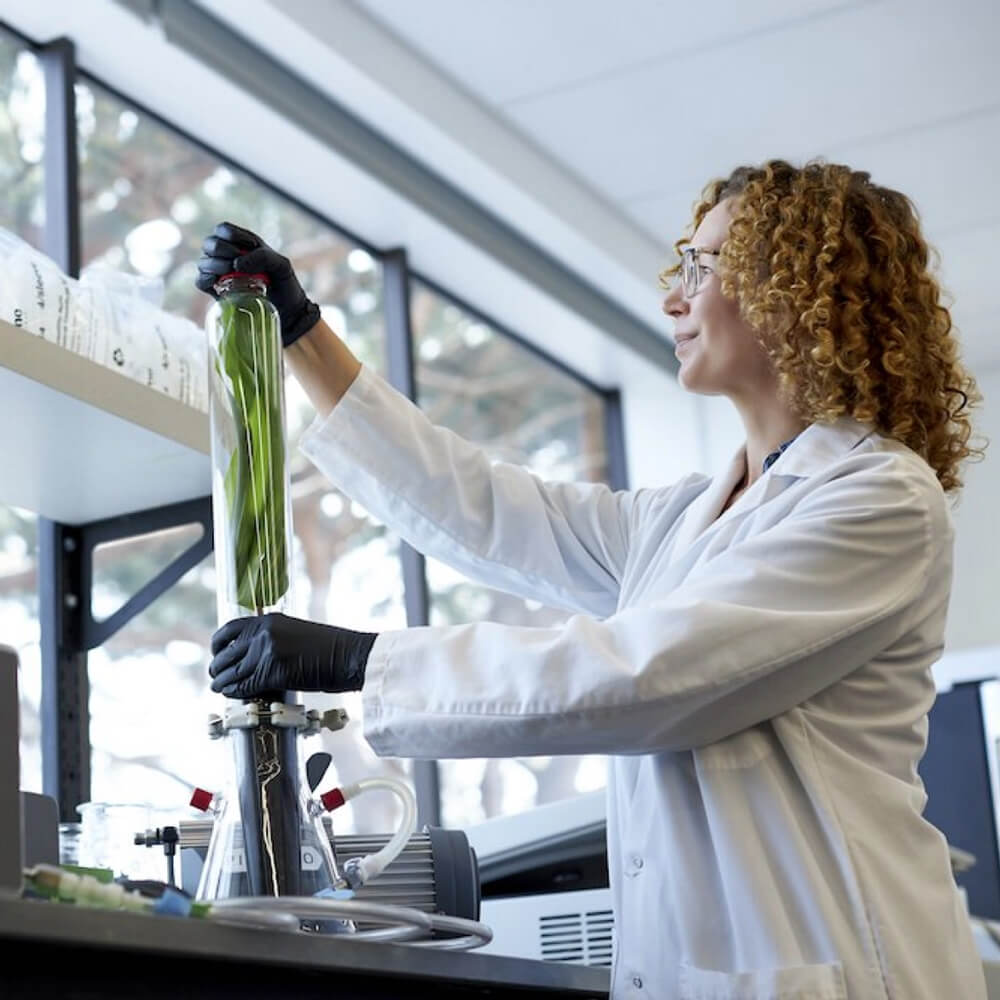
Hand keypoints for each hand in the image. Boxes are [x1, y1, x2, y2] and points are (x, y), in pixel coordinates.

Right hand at [195, 222, 321, 346]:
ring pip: (203, 262)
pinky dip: (206, 279)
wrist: (288, 313)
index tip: (251, 247)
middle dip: (222, 250)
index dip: (231, 235)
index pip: (223, 229)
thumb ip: (263, 257)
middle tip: (240, 263)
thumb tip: (235, 264)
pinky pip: (200, 281)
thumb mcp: (282, 266)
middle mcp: (228, 256)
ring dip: (216, 265)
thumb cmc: (285, 285)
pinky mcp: (217, 291)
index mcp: (242, 244)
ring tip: (233, 274)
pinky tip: (219, 283)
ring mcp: (221, 274)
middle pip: (210, 243)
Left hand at [208, 613, 377, 698]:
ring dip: (223, 682)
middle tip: (216, 676)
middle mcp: (264, 632)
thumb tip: (252, 655)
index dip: (218, 643)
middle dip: (218, 666)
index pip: (231, 629)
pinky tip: (233, 695)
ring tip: (219, 688)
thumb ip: (272, 639)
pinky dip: (236, 691)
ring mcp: (268, 651)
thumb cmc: (329, 647)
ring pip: (232, 671)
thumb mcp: (295, 633)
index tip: (217, 653)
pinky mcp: (273, 671)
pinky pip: (245, 685)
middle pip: (228, 652)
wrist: (350, 655)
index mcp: (269, 620)